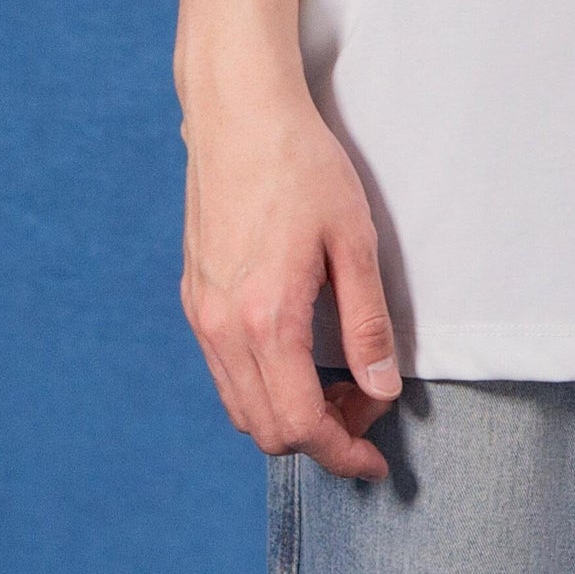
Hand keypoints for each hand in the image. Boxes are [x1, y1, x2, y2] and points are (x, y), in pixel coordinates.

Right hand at [179, 86, 403, 477]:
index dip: (342, 453)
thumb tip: (381, 389)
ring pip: (240, 407)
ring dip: (288, 415)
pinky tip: (297, 355)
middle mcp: (223, 329)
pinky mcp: (193, 297)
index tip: (375, 460)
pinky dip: (261, 387)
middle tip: (366, 406)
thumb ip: (367, 322)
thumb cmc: (302, 165)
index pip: (300, 424)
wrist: (238, 113)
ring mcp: (201, 315)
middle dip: (320, 437)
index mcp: (267, 319)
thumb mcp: (354, 239)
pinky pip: (223, 372)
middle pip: (266, 430)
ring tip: (337, 383)